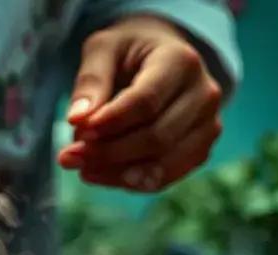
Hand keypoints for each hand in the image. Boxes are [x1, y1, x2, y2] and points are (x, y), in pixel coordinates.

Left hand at [57, 15, 223, 191]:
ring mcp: (208, 125)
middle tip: (69, 156)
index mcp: (182, 61)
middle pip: (157, 137)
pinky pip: (165, 177)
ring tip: (81, 167)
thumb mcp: (103, 50)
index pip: (146, 101)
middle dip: (109, 152)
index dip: (111, 121)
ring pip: (163, 164)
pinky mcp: (200, 150)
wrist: (160, 58)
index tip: (78, 130)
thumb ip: (90, 80)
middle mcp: (204, 94)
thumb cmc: (128, 52)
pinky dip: (129, 181)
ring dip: (116, 172)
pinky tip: (100, 174)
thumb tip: (78, 120)